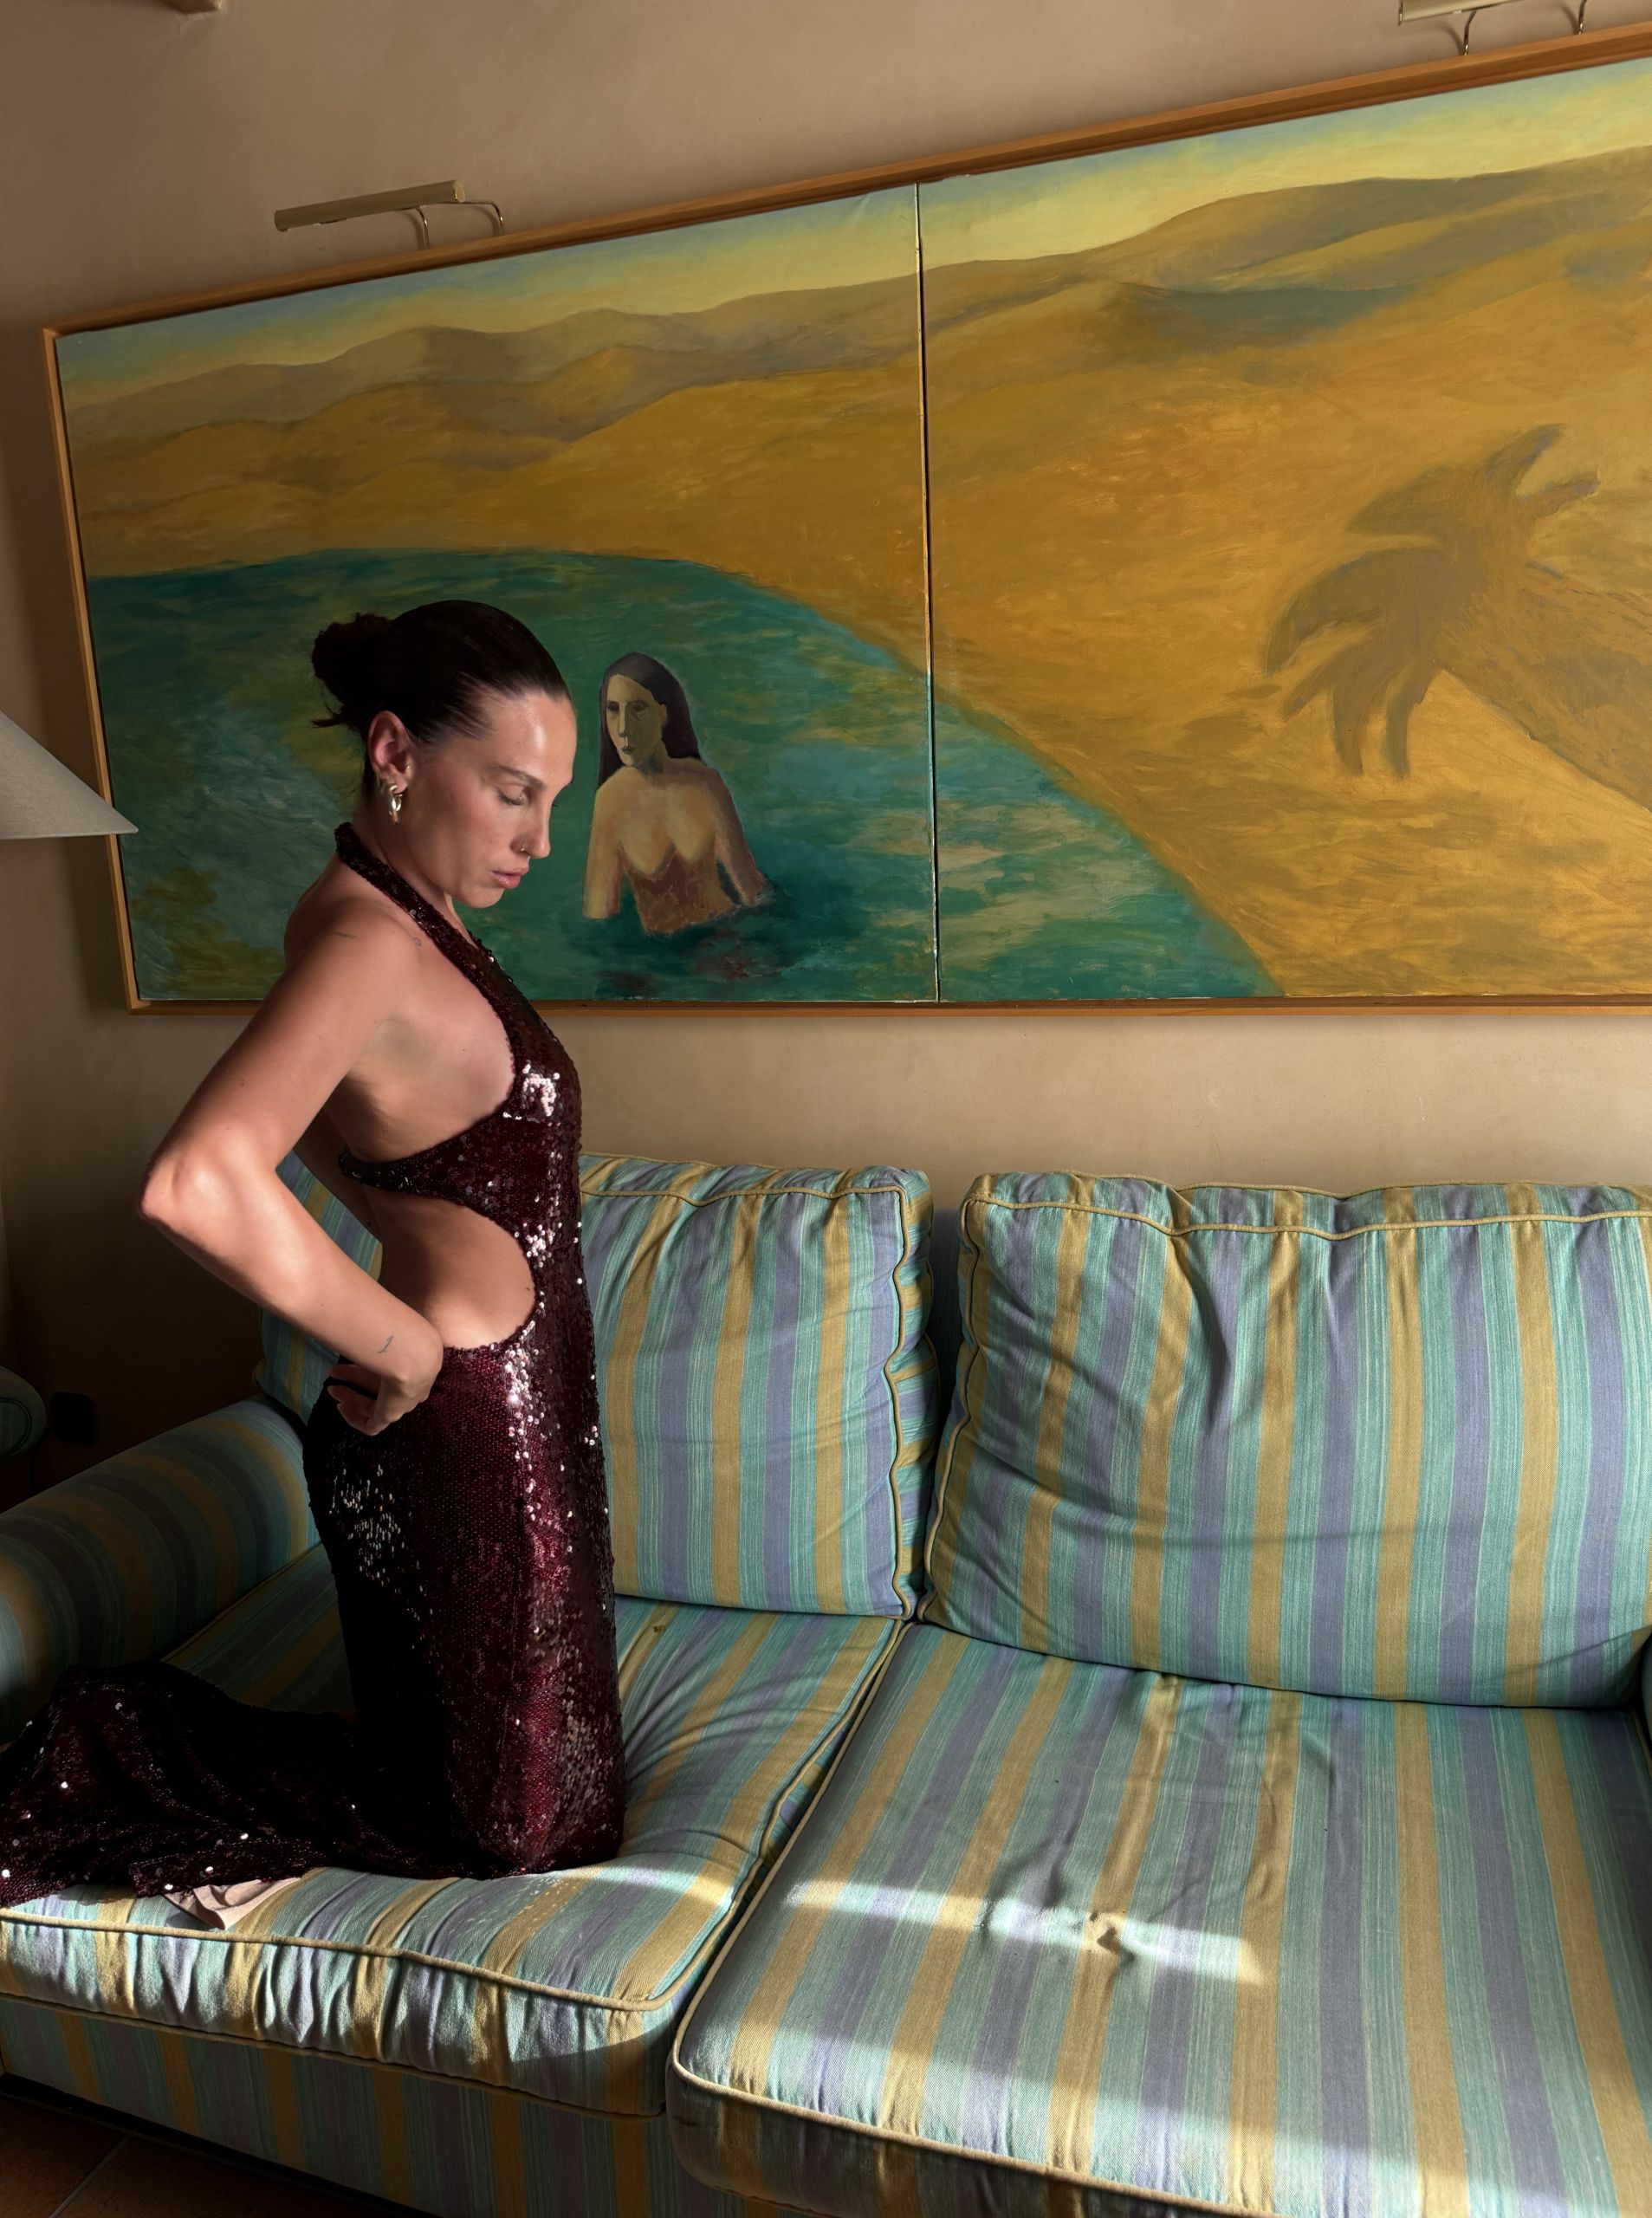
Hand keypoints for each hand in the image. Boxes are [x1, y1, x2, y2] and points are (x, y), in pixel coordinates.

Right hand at [324, 1323, 442, 1435]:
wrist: (412, 1355)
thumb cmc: (399, 1334)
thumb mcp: (388, 1329)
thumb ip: (375, 1323)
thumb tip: (358, 1307)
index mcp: (411, 1362)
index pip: (387, 1367)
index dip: (366, 1365)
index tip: (346, 1361)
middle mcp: (409, 1384)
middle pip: (377, 1384)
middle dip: (353, 1378)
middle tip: (332, 1373)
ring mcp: (401, 1403)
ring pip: (373, 1405)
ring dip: (350, 1397)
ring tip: (331, 1389)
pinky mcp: (390, 1416)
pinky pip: (372, 1425)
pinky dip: (355, 1419)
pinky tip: (342, 1407)